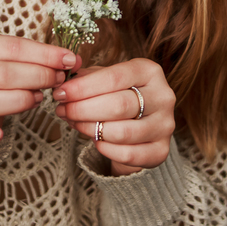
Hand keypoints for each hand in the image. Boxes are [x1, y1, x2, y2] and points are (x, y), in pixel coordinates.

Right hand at [0, 34, 79, 153]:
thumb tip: (71, 60)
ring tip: (39, 99)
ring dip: (19, 101)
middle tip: (58, 80)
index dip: (44, 54)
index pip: (11, 46)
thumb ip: (33, 59)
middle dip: (38, 76)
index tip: (70, 60)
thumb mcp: (5, 61)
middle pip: (2, 74)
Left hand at [53, 58, 175, 175]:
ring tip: (74, 123)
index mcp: (149, 71)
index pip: (114, 77)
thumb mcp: (105, 79)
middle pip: (119, 105)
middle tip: (62, 110)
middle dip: (83, 109)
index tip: (61, 93)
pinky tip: (95, 141)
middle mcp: (163, 96)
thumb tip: (64, 83)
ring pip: (122, 132)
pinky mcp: (161, 150)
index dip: (83, 87)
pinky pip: (129, 154)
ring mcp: (165, 125)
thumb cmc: (118, 95)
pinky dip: (106, 149)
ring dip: (90, 129)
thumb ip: (86, 78)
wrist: (140, 124)